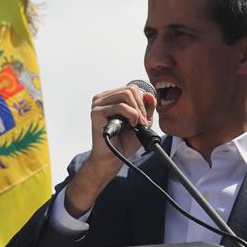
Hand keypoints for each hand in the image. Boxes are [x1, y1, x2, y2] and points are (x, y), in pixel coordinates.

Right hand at [64, 85, 155, 216]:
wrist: (113, 157)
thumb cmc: (124, 141)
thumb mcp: (142, 121)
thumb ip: (147, 108)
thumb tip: (150, 95)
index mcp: (111, 98)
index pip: (131, 88)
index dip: (143, 101)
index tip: (144, 117)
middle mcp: (103, 98)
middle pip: (130, 89)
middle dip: (141, 105)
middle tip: (142, 121)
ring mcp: (98, 104)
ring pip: (126, 95)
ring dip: (137, 110)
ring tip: (137, 123)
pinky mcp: (96, 112)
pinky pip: (120, 106)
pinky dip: (131, 114)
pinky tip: (131, 124)